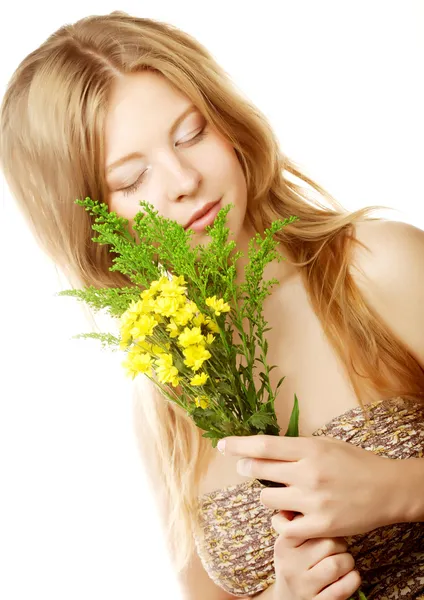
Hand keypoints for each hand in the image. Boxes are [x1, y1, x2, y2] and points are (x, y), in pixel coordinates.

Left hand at [219, 433, 397, 538]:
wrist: (387, 490)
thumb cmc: (355, 463)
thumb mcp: (326, 444)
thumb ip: (297, 447)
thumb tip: (265, 449)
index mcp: (310, 449)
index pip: (264, 446)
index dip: (239, 445)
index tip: (223, 445)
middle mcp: (308, 473)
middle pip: (259, 470)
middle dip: (246, 468)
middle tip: (244, 467)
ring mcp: (313, 501)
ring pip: (267, 499)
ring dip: (268, 495)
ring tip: (280, 493)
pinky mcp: (320, 526)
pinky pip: (284, 527)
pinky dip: (281, 521)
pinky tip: (287, 515)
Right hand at [271, 511, 360, 599]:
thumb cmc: (294, 564)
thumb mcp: (287, 543)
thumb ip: (294, 520)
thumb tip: (302, 489)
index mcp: (283, 545)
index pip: (311, 525)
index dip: (327, 524)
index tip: (328, 526)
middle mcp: (291, 565)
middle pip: (329, 542)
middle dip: (341, 543)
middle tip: (339, 546)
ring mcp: (304, 587)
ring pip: (339, 563)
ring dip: (348, 561)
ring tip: (344, 560)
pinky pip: (345, 586)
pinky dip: (353, 578)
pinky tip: (349, 576)